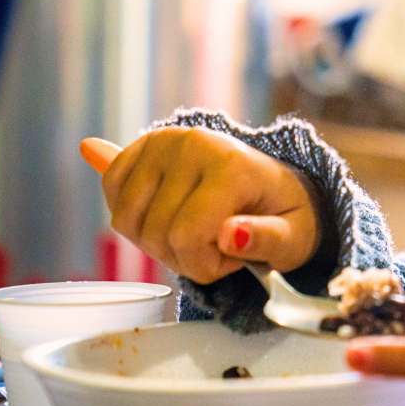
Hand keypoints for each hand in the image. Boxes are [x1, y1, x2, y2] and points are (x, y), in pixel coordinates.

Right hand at [99, 126, 319, 283]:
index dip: (203, 265)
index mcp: (232, 166)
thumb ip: (268, 240)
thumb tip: (231, 235)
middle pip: (154, 233)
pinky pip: (110, 190)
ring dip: (154, 241)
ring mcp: (164, 140)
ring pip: (125, 219)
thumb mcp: (293, 239)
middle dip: (182, 257)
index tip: (230, 258)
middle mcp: (194, 144)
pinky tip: (163, 215)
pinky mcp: (144, 143)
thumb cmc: (282, 216)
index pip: (187, 236)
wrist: (272, 186)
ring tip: (191, 231)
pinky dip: (131, 216)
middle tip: (213, 245)